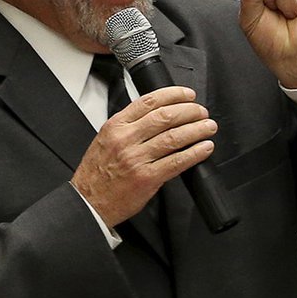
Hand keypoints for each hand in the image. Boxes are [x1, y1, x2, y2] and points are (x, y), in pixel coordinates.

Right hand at [70, 86, 216, 225]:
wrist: (88, 202)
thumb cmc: (97, 173)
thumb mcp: (106, 139)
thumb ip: (130, 125)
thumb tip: (159, 114)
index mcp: (116, 126)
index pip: (149, 101)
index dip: (174, 94)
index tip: (188, 95)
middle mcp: (126, 139)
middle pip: (165, 116)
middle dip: (189, 111)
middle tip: (202, 111)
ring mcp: (137, 159)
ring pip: (174, 137)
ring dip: (197, 129)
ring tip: (208, 127)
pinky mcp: (147, 178)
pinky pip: (177, 162)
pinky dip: (195, 153)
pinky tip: (204, 148)